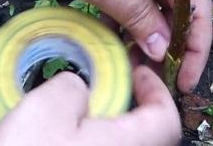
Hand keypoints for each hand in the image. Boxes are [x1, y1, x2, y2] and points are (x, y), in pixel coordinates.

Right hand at [0, 67, 180, 145]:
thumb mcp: (46, 107)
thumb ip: (73, 86)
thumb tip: (78, 88)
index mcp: (126, 145)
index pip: (166, 118)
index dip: (156, 90)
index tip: (139, 74)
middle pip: (146, 137)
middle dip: (129, 109)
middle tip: (107, 91)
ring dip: (107, 131)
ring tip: (76, 118)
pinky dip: (90, 145)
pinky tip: (61, 141)